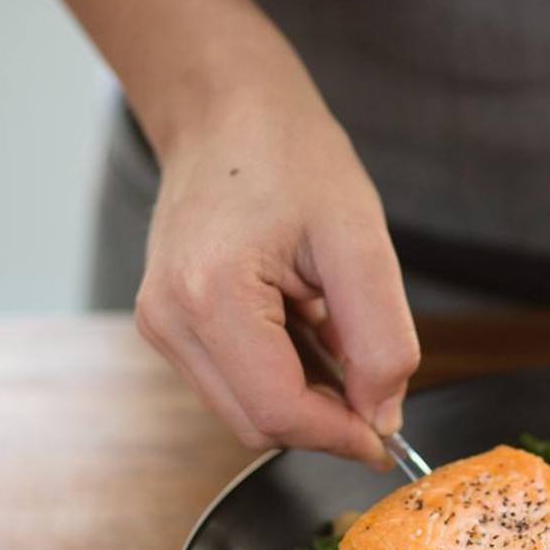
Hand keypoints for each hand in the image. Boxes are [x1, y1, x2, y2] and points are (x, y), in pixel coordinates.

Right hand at [135, 91, 417, 466]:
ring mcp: (162, 324)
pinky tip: (305, 330)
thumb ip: (381, 340)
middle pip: (258, 425)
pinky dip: (281, 378)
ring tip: (334, 334)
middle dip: (324, 423)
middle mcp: (171, 319)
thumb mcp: (360, 242)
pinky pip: (233, 383)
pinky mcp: (168, 324)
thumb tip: (382, 418)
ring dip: (303, 400)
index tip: (386, 439)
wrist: (226, 110)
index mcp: (210, 295)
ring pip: (245, 412)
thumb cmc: (290, 157)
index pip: (279, 411)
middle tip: (375, 391)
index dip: (341, 436)